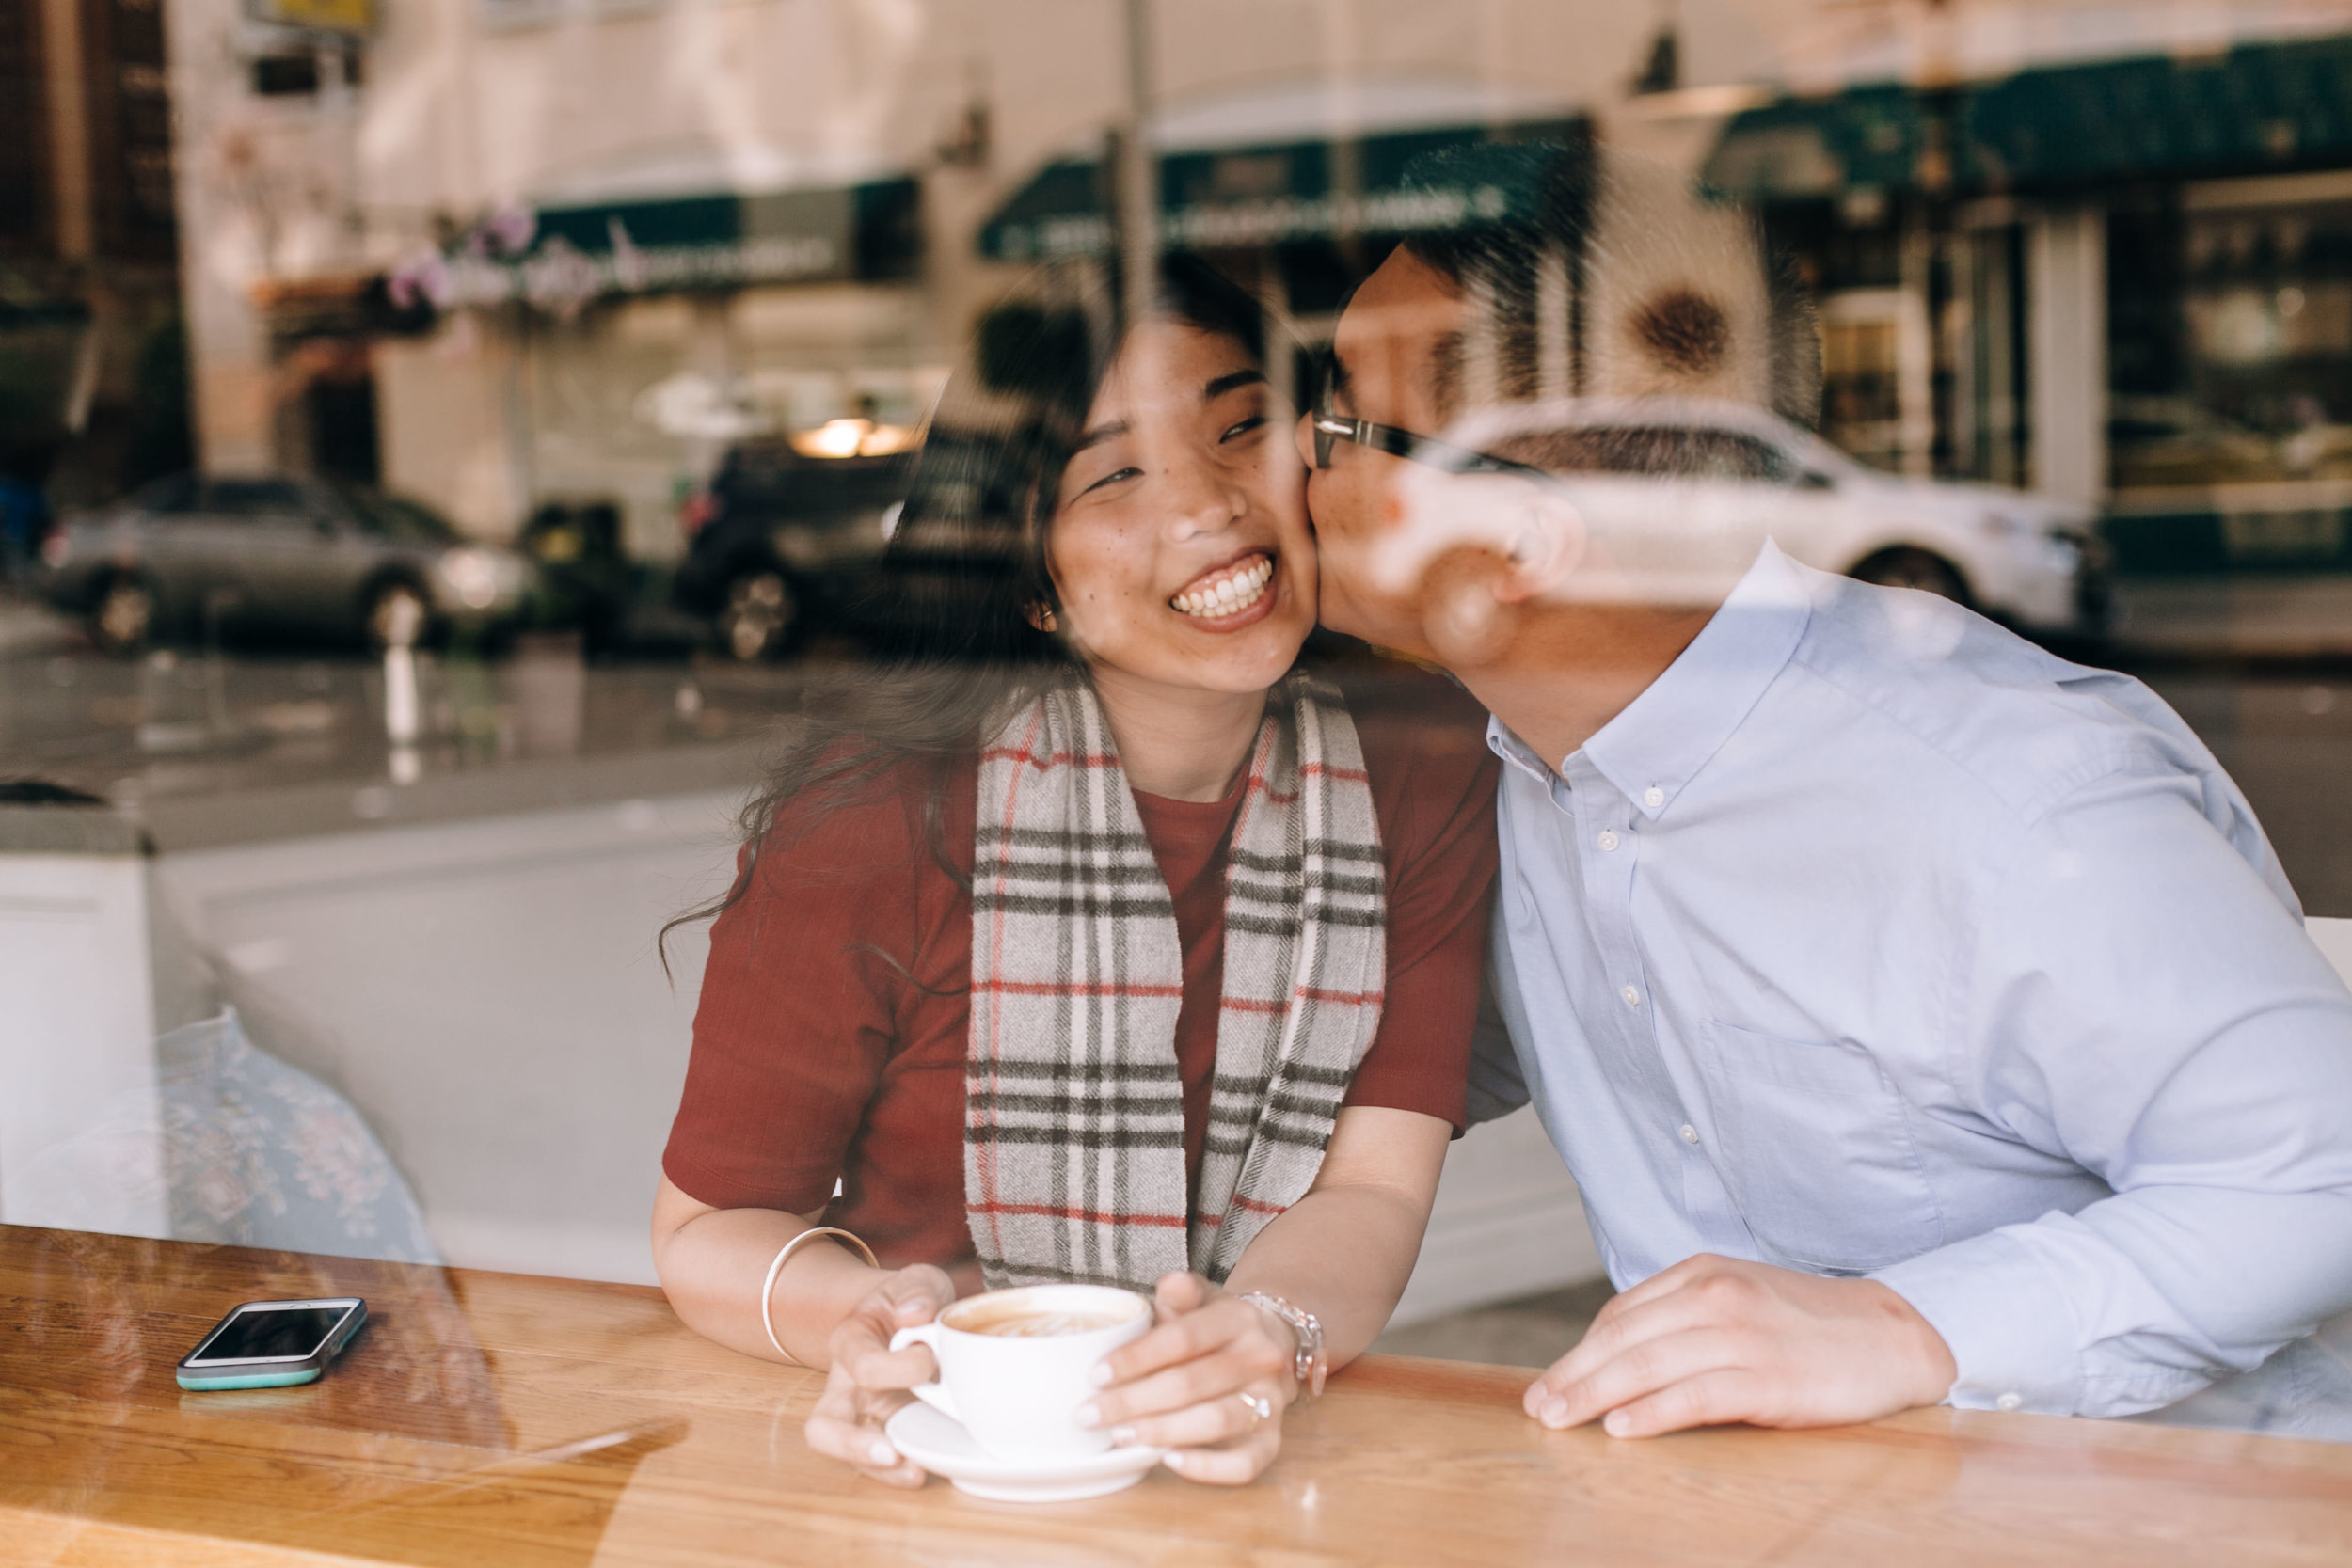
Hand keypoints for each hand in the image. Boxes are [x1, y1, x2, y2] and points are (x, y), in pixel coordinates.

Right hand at [802, 1265, 955, 1486]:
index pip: (863, 1365)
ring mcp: (862, 1416)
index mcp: (850, 1342)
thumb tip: (915, 1315)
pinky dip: (902, 1472)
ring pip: (849, 1456)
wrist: (911, 1319)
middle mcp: (845, 1386)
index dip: (900, 1366)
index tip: (931, 1355)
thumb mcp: (917, 1281)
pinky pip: (883, 1464)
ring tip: (916, 1472)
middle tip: (892, 1451)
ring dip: (881, 1470)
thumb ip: (916, 1290)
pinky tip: (928, 1470)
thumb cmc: (911, 1301)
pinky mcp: (885, 1434)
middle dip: (852, 1444)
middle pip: (823, 1426)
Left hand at [1080, 1272, 1296, 1484]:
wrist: (1275, 1344)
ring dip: (1162, 1431)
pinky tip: (1169, 1460)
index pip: (1182, 1339)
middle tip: (1091, 1415)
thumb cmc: (1219, 1326)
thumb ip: (1182, 1292)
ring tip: (1121, 1435)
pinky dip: (1207, 1468)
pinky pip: (1245, 1463)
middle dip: (1133, 1401)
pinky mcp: (1273, 1440)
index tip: (1095, 1375)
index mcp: (1238, 1318)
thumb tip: (1171, 1284)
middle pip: (1191, 1383)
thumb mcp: (1202, 1299)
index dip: (1136, 1358)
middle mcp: (1260, 1359)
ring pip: (1216, 1421)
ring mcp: (1271, 1401)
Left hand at [1523, 1254, 1956, 1438]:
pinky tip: (1621, 1428)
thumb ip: (1684, 1316)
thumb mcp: (1739, 1298)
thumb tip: (1619, 1356)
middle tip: (1539, 1408)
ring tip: (1561, 1420)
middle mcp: (1715, 1297)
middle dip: (1573, 1375)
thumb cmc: (1807, 1325)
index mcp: (1703, 1274)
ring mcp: (1741, 1336)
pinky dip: (1652, 1412)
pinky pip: (1695, 1395)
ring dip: (1594, 1395)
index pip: (1622, 1315)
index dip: (1581, 1352)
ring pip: (1647, 1366)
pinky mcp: (1768, 1379)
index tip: (1551, 1381)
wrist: (1891, 1337)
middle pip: (1623, 1339)